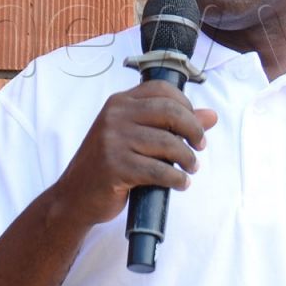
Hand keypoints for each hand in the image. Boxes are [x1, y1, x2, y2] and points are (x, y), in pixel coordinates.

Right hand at [53, 80, 217, 226]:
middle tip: (200, 146)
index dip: (186, 105)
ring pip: (168, 143)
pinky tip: (180, 183)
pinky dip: (176, 179)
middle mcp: (115, 116)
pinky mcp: (115, 167)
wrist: (75, 196)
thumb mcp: (136, 136)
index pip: (162, 89)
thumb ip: (172, 123)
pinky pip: (158, 170)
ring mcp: (113, 141)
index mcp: (120, 102)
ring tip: (191, 168)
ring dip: (188, 158)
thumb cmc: (110, 163)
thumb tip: (211, 116)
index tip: (195, 125)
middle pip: (170, 112)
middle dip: (193, 130)